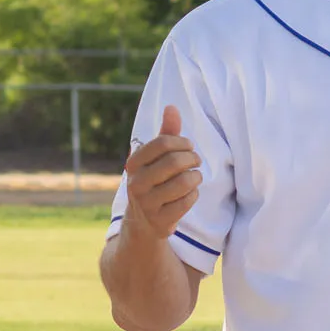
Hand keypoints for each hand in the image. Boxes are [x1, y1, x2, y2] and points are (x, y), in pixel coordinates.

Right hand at [121, 105, 200, 239]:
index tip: (188, 147)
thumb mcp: (155, 158)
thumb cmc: (153, 181)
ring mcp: (147, 203)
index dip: (182, 142)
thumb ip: (165, 133)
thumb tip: (172, 107)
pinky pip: (187, 201)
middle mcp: (136, 183)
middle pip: (174, 161)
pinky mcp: (160, 220)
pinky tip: (189, 194)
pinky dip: (194, 195)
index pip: (161, 143)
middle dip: (192, 158)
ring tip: (194, 177)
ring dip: (195, 177)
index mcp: (133, 164)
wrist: (142, 223)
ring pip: (183, 182)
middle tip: (195, 161)